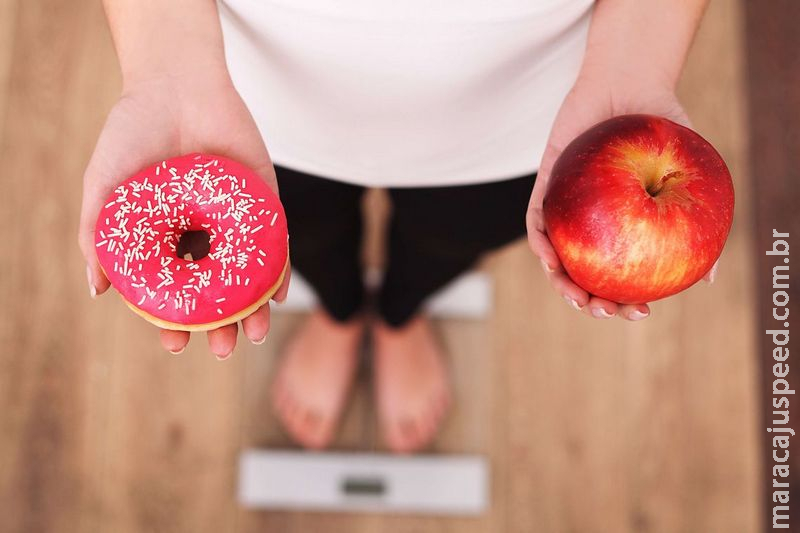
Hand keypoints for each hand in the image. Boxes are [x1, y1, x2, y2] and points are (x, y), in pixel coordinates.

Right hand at [78, 72, 289, 356]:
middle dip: (219, 325)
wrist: (175, 84)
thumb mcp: (105, 186)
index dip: (174, 320)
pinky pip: (275, 243)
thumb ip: (98, 235)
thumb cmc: (133, 134)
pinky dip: (278, 271)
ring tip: (251, 335)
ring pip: (247, 275)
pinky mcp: (264, 202)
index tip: (174, 344)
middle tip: (222, 349)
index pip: (174, 290)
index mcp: (167, 238)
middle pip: (216, 291)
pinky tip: (276, 296)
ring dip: (252, 309)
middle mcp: (202, 235)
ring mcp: (235, 221)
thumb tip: (97, 290)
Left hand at [526, 73, 715, 320]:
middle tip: (605, 311)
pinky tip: (550, 257)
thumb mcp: (688, 174)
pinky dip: (541, 242)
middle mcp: (593, 222)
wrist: (630, 82)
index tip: (640, 312)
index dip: (626, 300)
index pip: (620, 274)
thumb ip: (696, 221)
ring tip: (578, 297)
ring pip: (556, 257)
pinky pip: (537, 220)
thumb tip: (709, 277)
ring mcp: (567, 207)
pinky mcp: (545, 186)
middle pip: (584, 274)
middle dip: (591, 302)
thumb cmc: (662, 127)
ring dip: (561, 282)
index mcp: (623, 226)